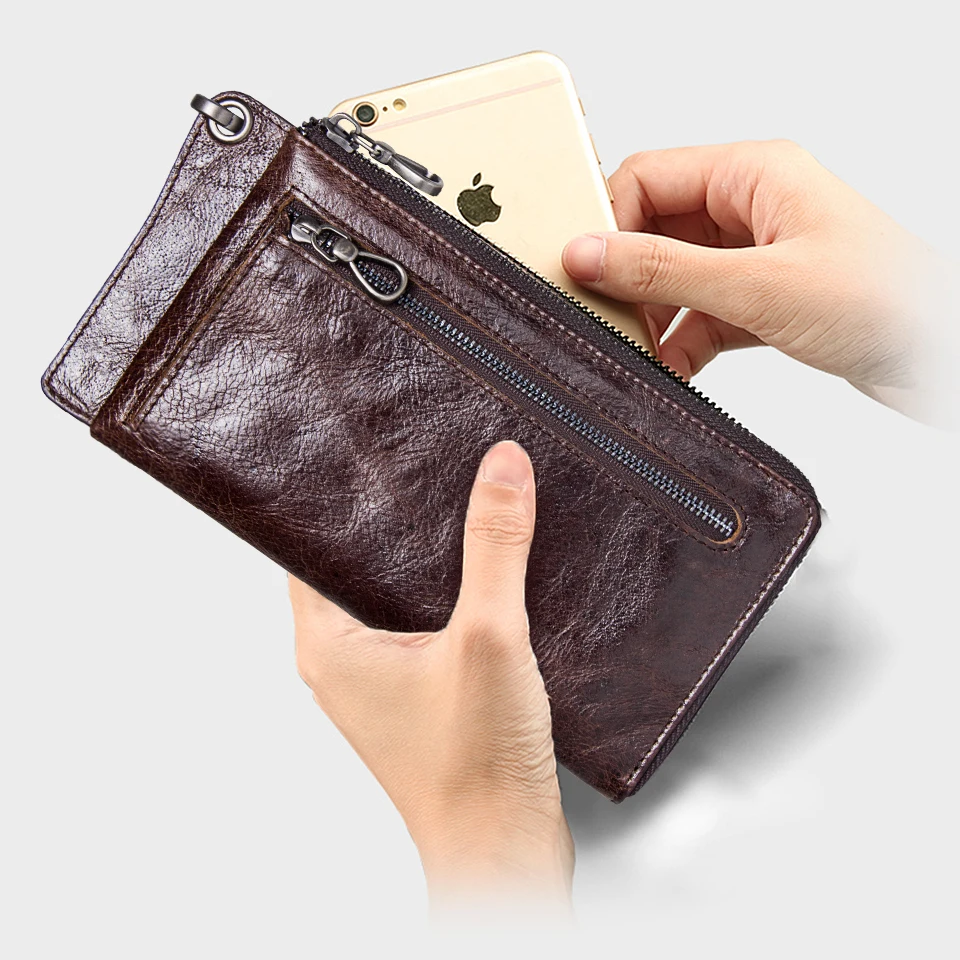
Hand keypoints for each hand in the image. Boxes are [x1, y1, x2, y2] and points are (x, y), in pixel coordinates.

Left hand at [289, 441, 573, 911]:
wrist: (505, 853)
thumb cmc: (475, 770)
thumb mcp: (488, 637)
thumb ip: (494, 546)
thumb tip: (501, 467)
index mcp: (329, 647)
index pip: (310, 550)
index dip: (336, 500)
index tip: (365, 456)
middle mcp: (344, 664)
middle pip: (357, 568)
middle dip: (393, 523)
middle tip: (425, 468)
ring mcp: (383, 684)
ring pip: (395, 599)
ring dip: (430, 563)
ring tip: (465, 508)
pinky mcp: (423, 699)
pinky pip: (427, 628)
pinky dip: (454, 598)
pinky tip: (492, 575)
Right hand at [562, 141, 947, 413]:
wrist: (942, 351)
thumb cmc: (885, 300)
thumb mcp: (757, 286)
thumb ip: (664, 270)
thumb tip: (589, 254)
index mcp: (753, 173)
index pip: (648, 177)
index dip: (608, 222)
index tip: (582, 267)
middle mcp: (753, 206)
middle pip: (657, 228)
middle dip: (629, 276)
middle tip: (605, 314)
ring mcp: (759, 254)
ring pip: (677, 274)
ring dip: (656, 314)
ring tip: (639, 349)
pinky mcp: (767, 298)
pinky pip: (704, 311)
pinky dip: (683, 339)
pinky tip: (673, 366)